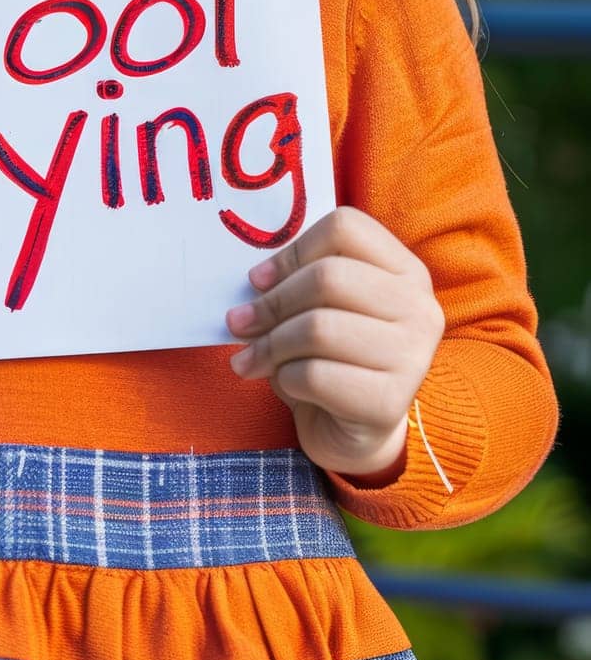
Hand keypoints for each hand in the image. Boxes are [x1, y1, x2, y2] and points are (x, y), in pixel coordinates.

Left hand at [224, 205, 445, 480]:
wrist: (356, 431)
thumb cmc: (333, 357)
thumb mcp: (319, 308)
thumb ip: (296, 283)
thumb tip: (255, 286)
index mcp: (405, 270)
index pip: (345, 228)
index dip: (292, 251)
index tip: (258, 280)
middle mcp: (420, 307)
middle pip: (328, 276)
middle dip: (272, 302)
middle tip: (239, 323)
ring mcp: (413, 356)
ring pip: (319, 328)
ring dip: (272, 345)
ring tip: (252, 359)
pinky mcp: (392, 402)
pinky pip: (316, 376)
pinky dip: (286, 378)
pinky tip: (286, 385)